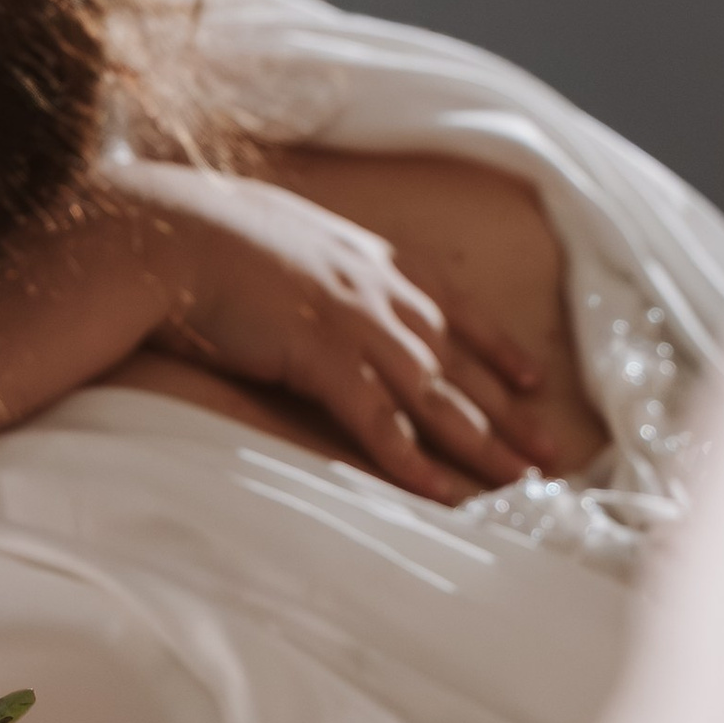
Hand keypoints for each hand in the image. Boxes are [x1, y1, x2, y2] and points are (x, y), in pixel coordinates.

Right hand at [115, 158, 545, 500]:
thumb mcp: (289, 235)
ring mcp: (355, 324)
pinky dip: (411, 459)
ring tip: (518, 484)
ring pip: (435, 396)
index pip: (456, 308)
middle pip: (459, 364)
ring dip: (480, 445)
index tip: (534, 378)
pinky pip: (377, 420)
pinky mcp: (321, 357)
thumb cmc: (214, 233)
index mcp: (374, 260)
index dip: (499, 347)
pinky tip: (439, 491)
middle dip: (509, 413)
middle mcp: (379, 292)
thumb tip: (323, 279)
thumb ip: (323, 261)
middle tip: (551, 454)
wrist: (172, 231)